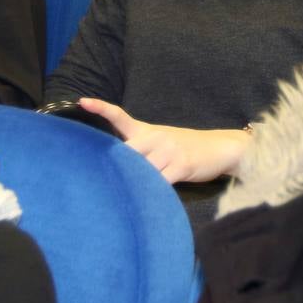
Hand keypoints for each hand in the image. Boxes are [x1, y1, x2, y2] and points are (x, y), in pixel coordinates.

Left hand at [78, 98, 248, 182]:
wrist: (220, 147)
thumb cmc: (185, 148)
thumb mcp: (161, 142)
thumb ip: (140, 151)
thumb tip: (114, 168)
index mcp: (147, 131)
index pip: (120, 116)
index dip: (101, 108)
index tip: (82, 101)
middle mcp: (155, 137)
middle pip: (125, 152)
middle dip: (114, 167)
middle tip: (98, 181)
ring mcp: (168, 151)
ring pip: (141, 170)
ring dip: (134, 184)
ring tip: (125, 196)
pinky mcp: (181, 165)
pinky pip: (159, 182)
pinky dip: (152, 192)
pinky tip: (147, 201)